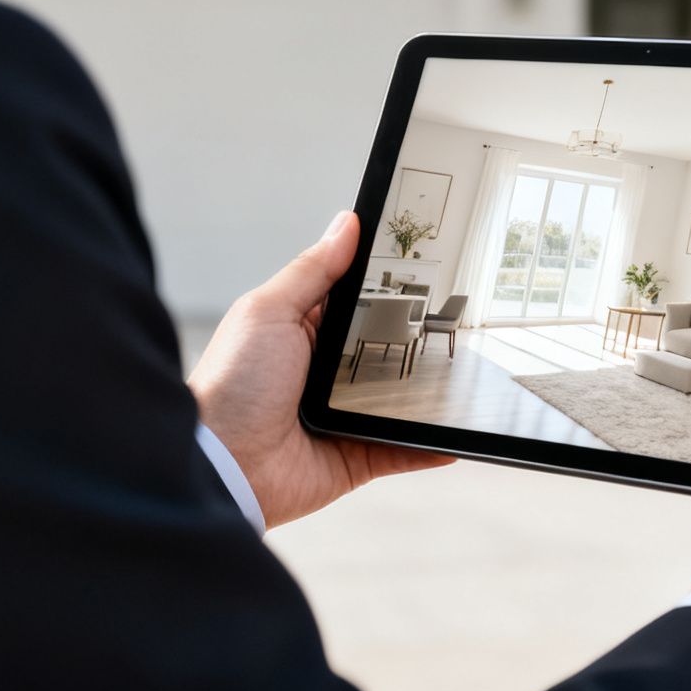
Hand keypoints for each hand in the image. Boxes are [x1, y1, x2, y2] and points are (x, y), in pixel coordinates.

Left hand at [188, 211, 451, 527]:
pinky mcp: (356, 454)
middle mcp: (325, 373)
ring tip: (465, 371)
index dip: (386, 285)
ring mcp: (344, 415)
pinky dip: (432, 445)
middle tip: (458, 317)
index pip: (356, 301)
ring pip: (400, 397)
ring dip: (428, 390)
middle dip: (416, 337)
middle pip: (385, 347)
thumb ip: (312, 270)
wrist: (225, 466)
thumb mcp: (269, 312)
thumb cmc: (232, 386)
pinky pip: (403, 448)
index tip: (427, 264)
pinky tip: (458, 434)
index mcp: (303, 331)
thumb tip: (347, 224)